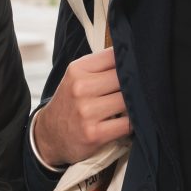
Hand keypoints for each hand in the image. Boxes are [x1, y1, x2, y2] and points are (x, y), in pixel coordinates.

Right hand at [33, 48, 130, 168]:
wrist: (49, 135)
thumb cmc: (70, 103)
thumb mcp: (77, 77)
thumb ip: (102, 65)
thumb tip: (136, 57)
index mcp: (77, 70)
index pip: (114, 56)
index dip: (130, 61)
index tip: (137, 67)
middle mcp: (80, 88)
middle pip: (124, 78)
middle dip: (135, 84)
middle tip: (141, 88)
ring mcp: (87, 112)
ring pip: (128, 100)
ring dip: (135, 103)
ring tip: (133, 105)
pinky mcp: (94, 134)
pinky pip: (127, 124)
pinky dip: (133, 122)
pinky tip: (129, 121)